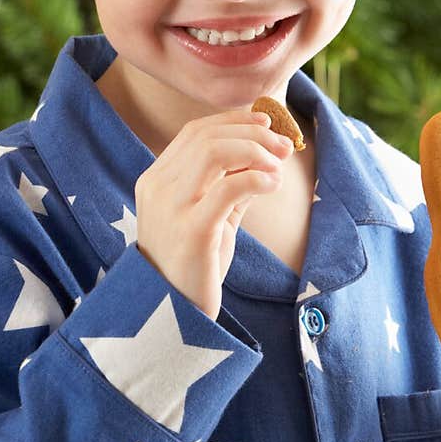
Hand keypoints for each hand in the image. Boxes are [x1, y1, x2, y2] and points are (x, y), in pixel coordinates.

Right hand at [134, 106, 294, 321]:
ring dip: (257, 151)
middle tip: (285, 147)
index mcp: (155, 181)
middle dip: (254, 135)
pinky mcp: (191, 231)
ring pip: (216, 153)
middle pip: (207, 137)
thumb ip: (230, 186)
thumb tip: (266, 156)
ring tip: (280, 166)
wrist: (172, 319)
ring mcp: (171, 209)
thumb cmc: (194, 267)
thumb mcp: (211, 218)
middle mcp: (157, 188)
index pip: (195, 132)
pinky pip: (229, 188)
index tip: (267, 125)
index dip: (234, 121)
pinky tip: (273, 185)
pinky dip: (257, 178)